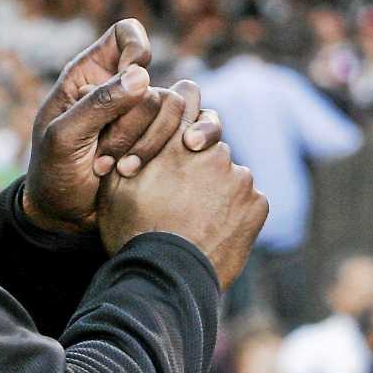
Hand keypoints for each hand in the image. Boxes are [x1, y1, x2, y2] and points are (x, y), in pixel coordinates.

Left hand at [23, 19, 222, 232]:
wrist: (68, 218)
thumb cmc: (54, 174)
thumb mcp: (63, 138)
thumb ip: (99, 104)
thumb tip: (143, 74)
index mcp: (92, 76)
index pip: (126, 34)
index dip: (136, 48)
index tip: (133, 76)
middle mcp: (125, 90)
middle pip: (153, 82)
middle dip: (134, 122)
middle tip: (104, 156)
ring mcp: (150, 117)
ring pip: (178, 105)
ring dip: (155, 140)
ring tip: (125, 169)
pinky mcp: (170, 143)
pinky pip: (201, 127)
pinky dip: (197, 138)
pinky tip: (186, 154)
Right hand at [96, 126, 267, 287]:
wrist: (166, 276)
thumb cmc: (132, 231)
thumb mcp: (115, 186)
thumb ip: (131, 148)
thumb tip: (134, 125)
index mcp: (178, 138)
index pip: (188, 96)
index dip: (185, 109)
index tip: (181, 127)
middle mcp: (214, 150)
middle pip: (210, 143)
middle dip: (200, 160)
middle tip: (182, 193)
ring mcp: (240, 178)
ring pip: (229, 175)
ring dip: (218, 189)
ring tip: (196, 219)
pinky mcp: (257, 204)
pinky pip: (247, 201)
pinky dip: (234, 212)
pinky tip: (213, 230)